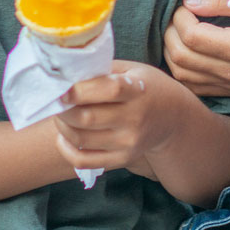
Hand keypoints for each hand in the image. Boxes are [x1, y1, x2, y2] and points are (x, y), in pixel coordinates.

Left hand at [53, 62, 191, 176]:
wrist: (173, 118)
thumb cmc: (146, 87)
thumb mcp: (132, 70)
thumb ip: (102, 69)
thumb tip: (65, 72)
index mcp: (137, 91)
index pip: (108, 90)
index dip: (79, 89)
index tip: (60, 87)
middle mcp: (135, 119)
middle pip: (87, 118)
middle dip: (62, 109)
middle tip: (55, 101)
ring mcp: (129, 142)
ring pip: (80, 139)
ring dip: (61, 126)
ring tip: (61, 115)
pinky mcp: (122, 159)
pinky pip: (84, 160)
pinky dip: (66, 149)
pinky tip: (64, 136)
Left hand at [166, 0, 229, 96]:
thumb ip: (221, 2)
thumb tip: (189, 2)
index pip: (192, 36)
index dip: (180, 17)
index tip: (184, 5)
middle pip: (182, 57)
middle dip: (171, 33)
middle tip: (178, 17)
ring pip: (183, 76)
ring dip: (172, 52)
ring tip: (179, 33)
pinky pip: (194, 88)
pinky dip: (182, 71)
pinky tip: (186, 53)